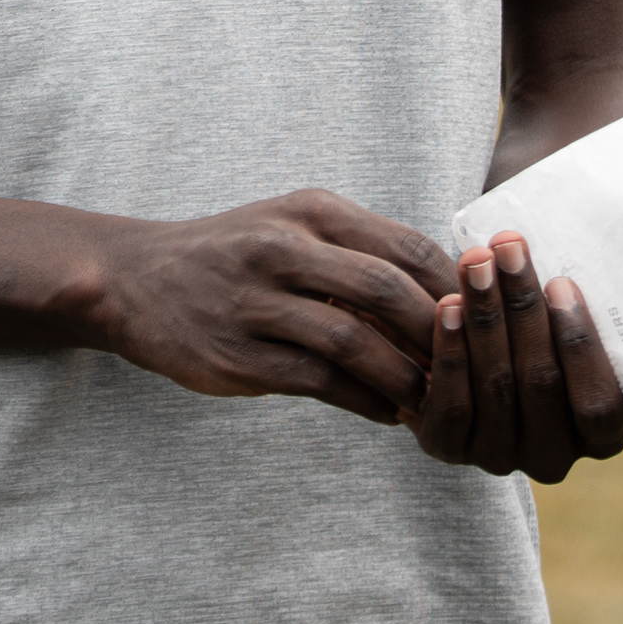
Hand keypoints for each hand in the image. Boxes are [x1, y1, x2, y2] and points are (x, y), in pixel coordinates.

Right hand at [86, 190, 454, 425]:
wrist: (137, 281)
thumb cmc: (236, 253)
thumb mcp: (294, 226)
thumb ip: (361, 250)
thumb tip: (451, 292)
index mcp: (309, 211)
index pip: (404, 244)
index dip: (454, 286)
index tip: (485, 318)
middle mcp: (281, 249)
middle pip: (385, 291)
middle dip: (437, 335)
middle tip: (469, 365)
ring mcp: (255, 303)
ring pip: (353, 343)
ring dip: (404, 377)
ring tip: (433, 397)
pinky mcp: (238, 356)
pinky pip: (318, 382)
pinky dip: (364, 401)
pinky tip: (387, 411)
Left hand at [405, 232, 622, 480]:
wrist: (473, 358)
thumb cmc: (538, 333)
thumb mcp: (567, 328)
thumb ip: (574, 309)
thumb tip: (577, 250)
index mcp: (600, 438)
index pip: (599, 406)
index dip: (580, 345)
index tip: (561, 282)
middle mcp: (552, 458)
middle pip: (541, 382)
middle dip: (523, 307)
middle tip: (509, 247)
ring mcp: (500, 458)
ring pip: (496, 386)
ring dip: (485, 316)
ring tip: (476, 262)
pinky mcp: (449, 449)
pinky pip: (452, 402)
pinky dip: (451, 349)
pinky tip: (447, 305)